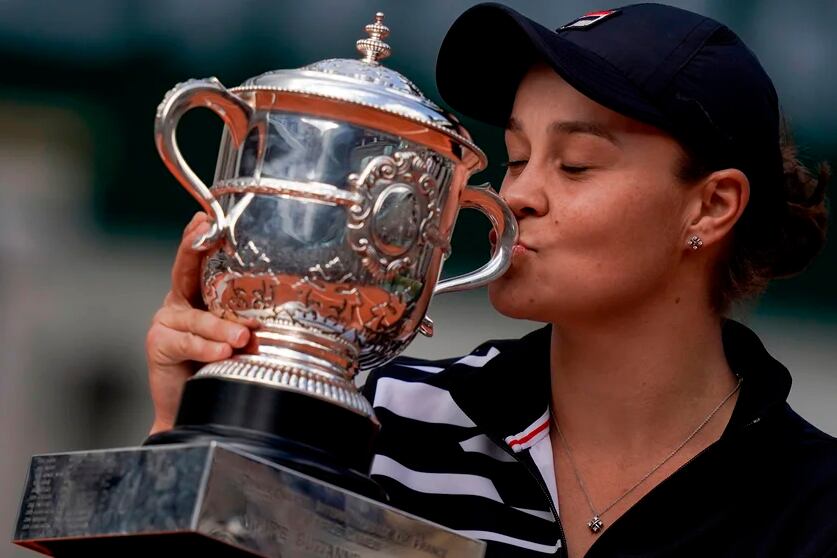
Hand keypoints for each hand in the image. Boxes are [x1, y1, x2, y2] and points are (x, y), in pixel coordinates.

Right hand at [145, 212, 253, 434]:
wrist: (197, 410)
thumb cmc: (227, 368)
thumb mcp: (245, 336)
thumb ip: (254, 320)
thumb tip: (291, 309)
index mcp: (202, 293)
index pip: (201, 259)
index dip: (201, 236)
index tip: (208, 217)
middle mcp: (182, 301)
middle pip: (185, 269)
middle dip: (194, 247)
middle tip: (209, 233)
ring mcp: (168, 320)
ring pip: (196, 316)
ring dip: (220, 326)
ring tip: (241, 337)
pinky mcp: (159, 343)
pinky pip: (185, 341)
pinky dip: (205, 346)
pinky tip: (222, 351)